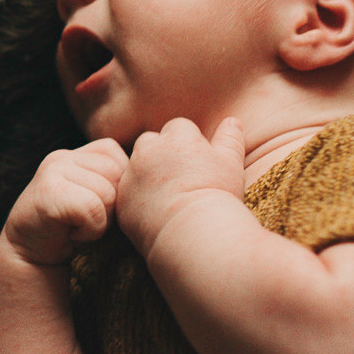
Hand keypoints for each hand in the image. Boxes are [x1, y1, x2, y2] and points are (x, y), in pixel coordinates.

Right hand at [2, 140, 130, 266]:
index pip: (119, 157)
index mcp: (77, 154)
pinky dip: (89, 230)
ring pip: (108, 194)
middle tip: (85, 220)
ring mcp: (53, 171)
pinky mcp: (49, 192)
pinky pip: (93, 210)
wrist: (29, 255)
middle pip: (118, 176)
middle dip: (111, 207)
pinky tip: (71, 233)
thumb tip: (152, 176)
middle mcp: (63, 157)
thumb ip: (113, 182)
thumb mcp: (94, 197)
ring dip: (100, 220)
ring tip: (77, 225)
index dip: (117, 188)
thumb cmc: (71, 229)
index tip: (93, 207)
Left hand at [116, 117, 245, 257]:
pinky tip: (156, 211)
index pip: (179, 127)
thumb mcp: (231, 164)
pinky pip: (127, 191)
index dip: (189, 143)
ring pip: (136, 164)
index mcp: (177, 137)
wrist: (191, 233)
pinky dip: (137, 197)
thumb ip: (230, 138)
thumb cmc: (216, 196)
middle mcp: (149, 149)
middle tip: (180, 177)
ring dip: (146, 173)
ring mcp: (131, 173)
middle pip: (151, 141)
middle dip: (162, 153)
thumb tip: (232, 121)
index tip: (198, 163)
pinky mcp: (121, 199)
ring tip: (167, 194)